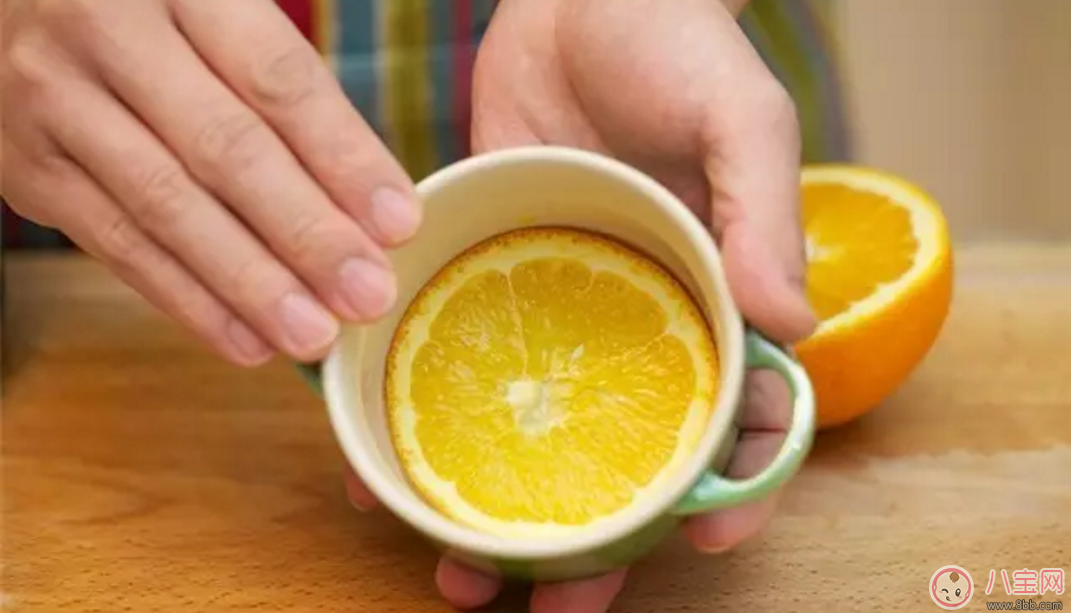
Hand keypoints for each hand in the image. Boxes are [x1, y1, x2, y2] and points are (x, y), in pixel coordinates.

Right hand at [1, 0, 419, 365]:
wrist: (11, 4)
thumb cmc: (150, 9)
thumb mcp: (217, 6)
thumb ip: (285, 84)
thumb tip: (370, 201)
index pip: (275, 78)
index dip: (342, 155)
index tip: (398, 222)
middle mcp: (104, 33)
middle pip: (223, 148)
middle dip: (304, 233)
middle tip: (367, 294)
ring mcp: (52, 103)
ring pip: (166, 207)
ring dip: (249, 283)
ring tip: (314, 334)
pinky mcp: (27, 170)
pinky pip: (117, 244)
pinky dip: (186, 299)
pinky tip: (246, 339)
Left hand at [346, 0, 816, 610]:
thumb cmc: (677, 42)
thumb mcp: (740, 116)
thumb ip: (762, 210)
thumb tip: (790, 320)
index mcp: (714, 301)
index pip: (739, 419)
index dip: (731, 491)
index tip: (702, 543)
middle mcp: (635, 326)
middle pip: (625, 461)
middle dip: (598, 544)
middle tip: (554, 605)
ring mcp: (556, 315)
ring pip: (532, 441)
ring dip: (501, 516)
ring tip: (457, 573)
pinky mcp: (483, 283)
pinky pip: (454, 369)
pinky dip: (421, 426)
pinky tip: (383, 477)